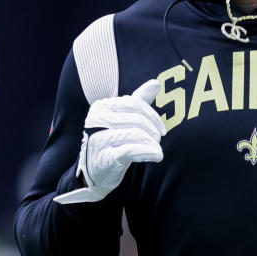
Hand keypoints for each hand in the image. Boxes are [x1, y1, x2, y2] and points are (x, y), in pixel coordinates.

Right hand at [53, 79, 165, 203]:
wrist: (95, 173)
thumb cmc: (111, 142)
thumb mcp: (122, 119)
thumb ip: (138, 100)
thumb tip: (155, 82)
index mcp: (101, 107)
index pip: (134, 103)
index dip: (152, 116)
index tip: (161, 129)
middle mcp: (96, 120)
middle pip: (137, 119)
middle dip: (153, 130)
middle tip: (158, 141)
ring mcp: (98, 139)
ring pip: (136, 134)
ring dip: (153, 143)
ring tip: (157, 151)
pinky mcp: (104, 158)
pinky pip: (132, 150)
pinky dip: (148, 152)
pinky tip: (156, 156)